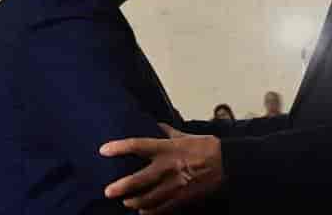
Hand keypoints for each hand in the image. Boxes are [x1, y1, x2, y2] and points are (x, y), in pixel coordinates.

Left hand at [100, 125, 223, 213]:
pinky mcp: (182, 198)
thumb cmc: (206, 147)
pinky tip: (143, 211)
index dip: (119, 147)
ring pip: (148, 199)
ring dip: (134, 202)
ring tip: (126, 202)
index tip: (104, 150)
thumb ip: (167, 132)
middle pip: (139, 180)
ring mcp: (175, 185)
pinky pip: (162, 208)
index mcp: (167, 148)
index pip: (138, 145)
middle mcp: (168, 167)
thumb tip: (154, 124)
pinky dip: (150, 211)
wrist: (227, 163)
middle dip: (121, 187)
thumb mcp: (185, 135)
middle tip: (108, 191)